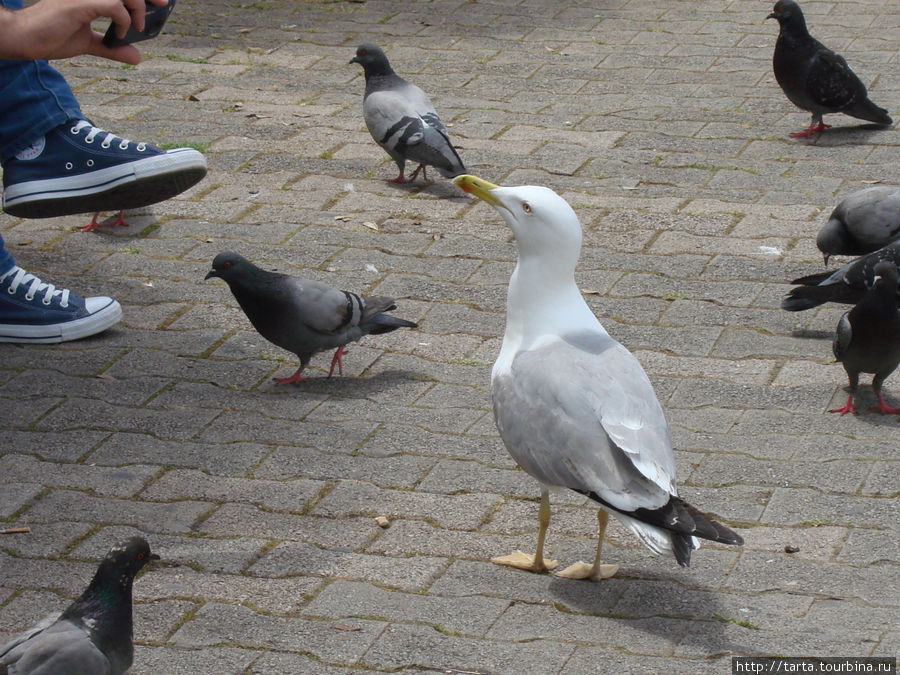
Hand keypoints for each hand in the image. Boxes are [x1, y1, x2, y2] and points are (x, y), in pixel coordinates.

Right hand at [1, 0, 169, 64]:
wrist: (25, 38)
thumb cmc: (51, 36)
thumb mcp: (88, 43)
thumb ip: (111, 47)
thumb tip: (136, 56)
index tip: (161, 0)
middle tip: (163, 4)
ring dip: (138, 7)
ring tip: (137, 26)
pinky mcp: (79, 4)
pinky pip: (114, 5)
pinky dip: (124, 19)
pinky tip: (121, 32)